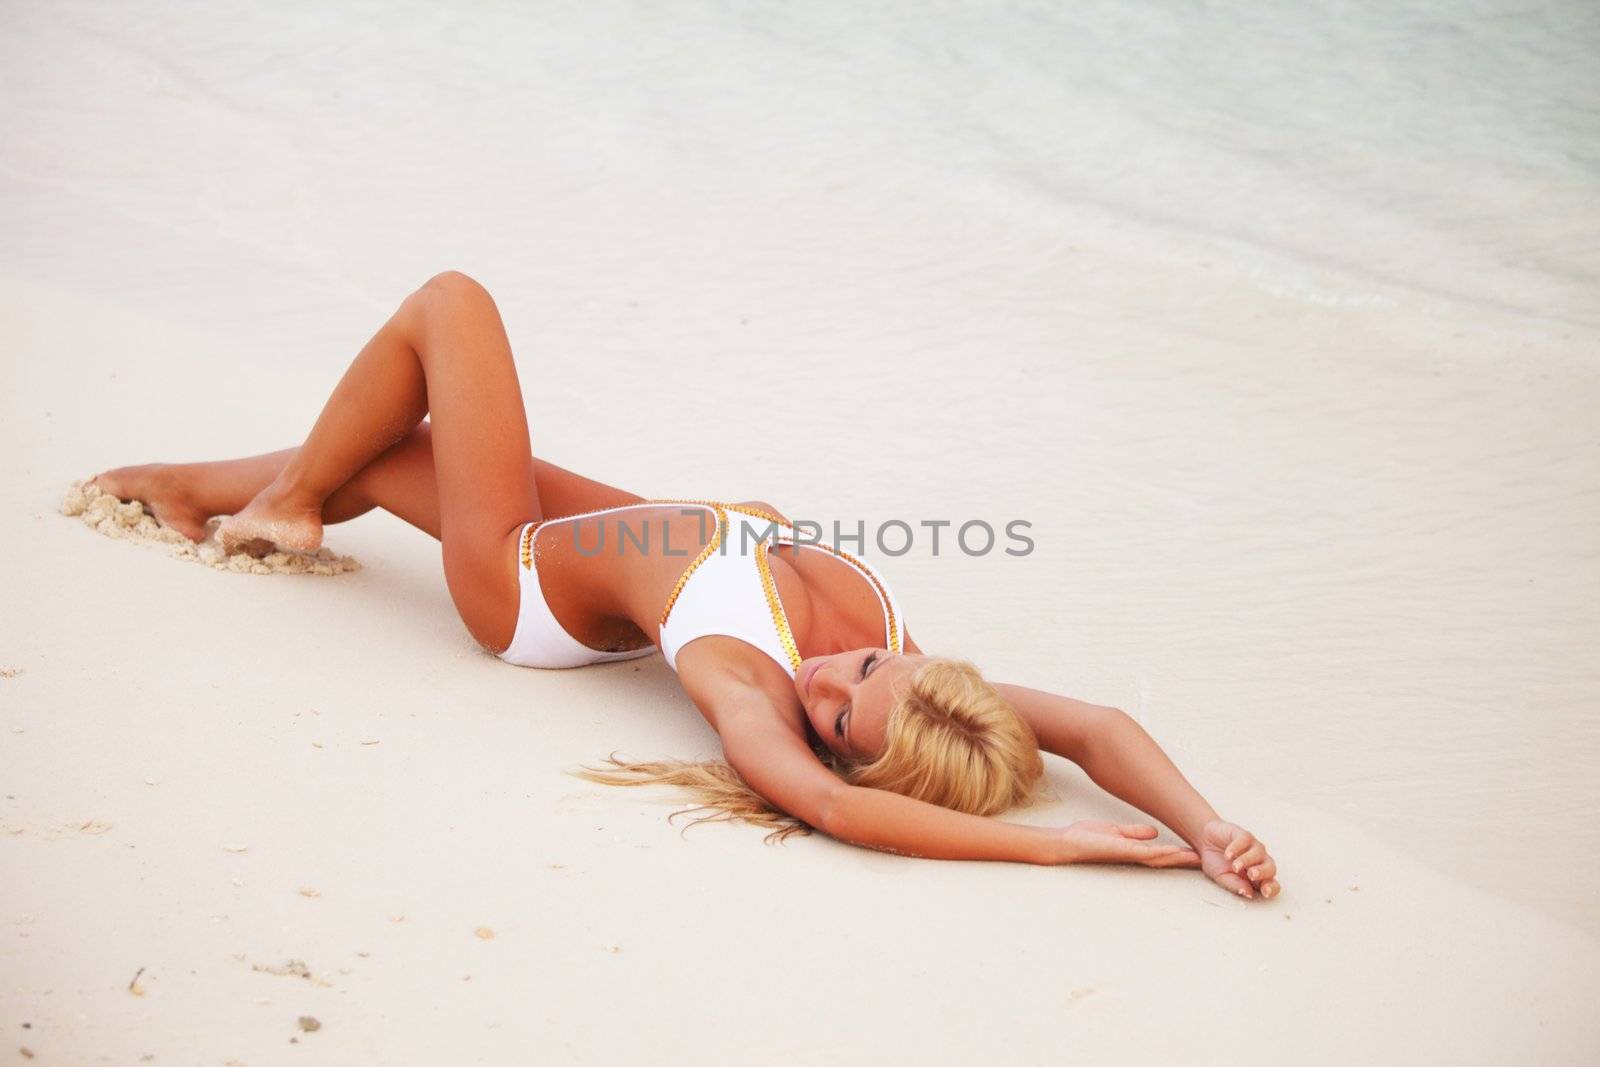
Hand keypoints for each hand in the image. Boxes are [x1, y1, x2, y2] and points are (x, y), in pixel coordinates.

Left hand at [1054, 820, 1200, 867]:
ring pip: (1158, 858)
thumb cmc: (1089, 838)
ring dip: (1176, 858)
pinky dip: (1158, 852)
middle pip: (1164, 859)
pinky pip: (1143, 852)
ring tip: (1196, 858)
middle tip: (1206, 861)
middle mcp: (1134, 855)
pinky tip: (1171, 851)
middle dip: (1184, 860)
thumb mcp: (1116, 832)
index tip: (1199, 854)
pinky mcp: (1120, 850)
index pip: (1162, 854)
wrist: (1068, 843)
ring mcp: (1128, 854)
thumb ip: (1134, 833)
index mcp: (1134, 850)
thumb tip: (1155, 832)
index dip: (1180, 855)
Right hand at [1198, 819, 1279, 899]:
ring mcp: (1253, 847)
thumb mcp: (1223, 878)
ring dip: (1247, 860)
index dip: (1272, 888)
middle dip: (1262, 872)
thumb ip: (1235, 885)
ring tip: (1235, 866)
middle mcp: (1259, 862)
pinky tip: (1228, 855)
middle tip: (1251, 875)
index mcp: (1257, 877)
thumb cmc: (1217, 861)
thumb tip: (1247, 894)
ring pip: (1259, 853)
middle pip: (1270, 868)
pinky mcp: (1243, 835)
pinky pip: (1245, 840)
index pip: (1272, 884)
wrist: (1204, 841)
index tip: (1265, 892)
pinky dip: (1237, 848)